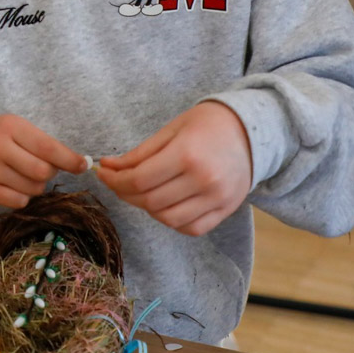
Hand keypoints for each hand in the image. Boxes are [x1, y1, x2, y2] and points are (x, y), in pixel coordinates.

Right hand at [0, 114, 87, 207]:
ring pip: (32, 189)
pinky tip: (13, 184)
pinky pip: (18, 202)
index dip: (69, 159)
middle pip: (42, 172)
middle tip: (43, 168)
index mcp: (11, 127)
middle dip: (50, 172)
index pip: (48, 148)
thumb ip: (44, 144)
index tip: (82, 165)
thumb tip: (79, 164)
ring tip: (24, 175)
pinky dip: (22, 196)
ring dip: (36, 185)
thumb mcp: (18, 128)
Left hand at [97, 101, 253, 235]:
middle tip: (116, 182)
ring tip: (139, 192)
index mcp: (187, 155)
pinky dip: (172, 221)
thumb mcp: (170, 130)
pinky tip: (163, 205)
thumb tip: (108, 167)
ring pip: (168, 219)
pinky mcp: (226, 210)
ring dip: (146, 209)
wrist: (250, 131)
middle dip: (125, 194)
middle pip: (151, 201)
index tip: (102, 173)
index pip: (140, 180)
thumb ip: (139, 153)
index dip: (115, 180)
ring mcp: (217, 199)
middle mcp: (204, 180)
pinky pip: (191, 228)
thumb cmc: (206, 124)